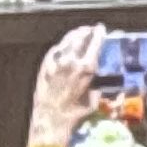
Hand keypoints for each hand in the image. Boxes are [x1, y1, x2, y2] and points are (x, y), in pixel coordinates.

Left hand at [29, 22, 105, 146]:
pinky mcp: (46, 65)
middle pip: (80, 37)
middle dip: (86, 31)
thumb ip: (97, 87)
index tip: (101, 28)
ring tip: (78, 33)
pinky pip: (55, 50)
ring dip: (74, 35)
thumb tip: (98, 83)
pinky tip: (63, 46)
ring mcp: (57, 61)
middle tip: (89, 29)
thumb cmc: (75, 113)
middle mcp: (72, 60)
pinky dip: (61, 45)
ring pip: (66, 41)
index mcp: (87, 68)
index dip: (99, 33)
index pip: (95, 43)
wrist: (51, 117)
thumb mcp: (93, 99)